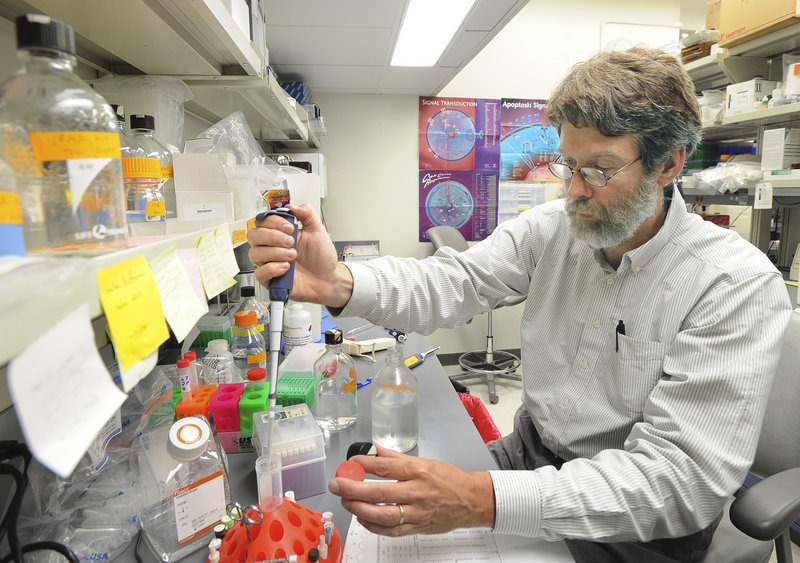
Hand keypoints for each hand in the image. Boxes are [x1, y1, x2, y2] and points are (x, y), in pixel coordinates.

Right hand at [247, 203, 352, 307]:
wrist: (328, 278)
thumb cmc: (321, 257)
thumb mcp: (317, 231)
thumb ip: (307, 214)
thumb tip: (292, 206)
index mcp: (279, 233)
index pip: (262, 221)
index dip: (273, 222)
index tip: (289, 227)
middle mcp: (271, 247)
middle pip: (253, 235)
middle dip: (272, 236)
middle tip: (291, 241)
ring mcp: (269, 263)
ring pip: (255, 253)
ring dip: (275, 252)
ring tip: (293, 256)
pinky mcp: (270, 279)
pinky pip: (259, 273)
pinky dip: (272, 268)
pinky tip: (286, 268)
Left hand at [328, 444, 494, 535]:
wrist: (470, 500)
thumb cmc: (448, 479)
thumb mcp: (424, 461)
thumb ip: (394, 458)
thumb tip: (372, 450)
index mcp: (417, 471)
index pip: (384, 468)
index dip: (362, 465)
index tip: (349, 463)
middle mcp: (416, 492)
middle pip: (378, 493)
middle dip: (352, 489)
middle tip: (337, 485)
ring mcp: (417, 512)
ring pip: (382, 515)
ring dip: (359, 509)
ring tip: (346, 502)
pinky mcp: (417, 527)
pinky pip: (391, 531)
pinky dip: (374, 526)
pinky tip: (362, 518)